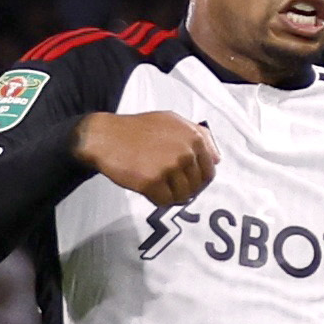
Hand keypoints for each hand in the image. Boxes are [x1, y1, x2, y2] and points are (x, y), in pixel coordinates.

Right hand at [77, 109, 215, 207]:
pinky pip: (165, 202)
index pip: (209, 171)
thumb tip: (217, 159)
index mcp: (194, 138)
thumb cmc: (138, 129)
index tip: (186, 180)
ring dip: (171, 195)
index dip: (198, 180)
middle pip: (197, 186)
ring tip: (158, 184)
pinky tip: (149, 188)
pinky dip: (158, 199)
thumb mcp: (173, 121)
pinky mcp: (152, 182)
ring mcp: (169, 168)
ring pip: (183, 196)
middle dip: (185, 189)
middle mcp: (185, 153)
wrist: (105, 137)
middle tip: (169, 184)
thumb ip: (200, 136)